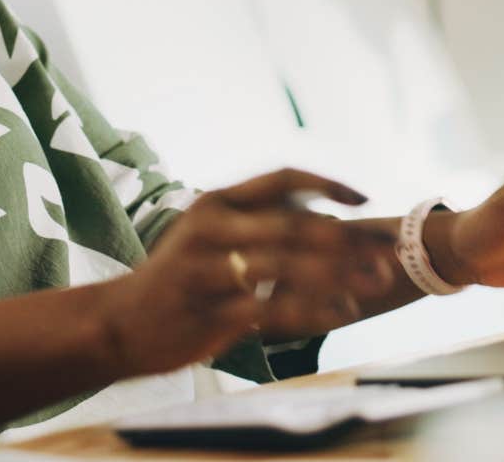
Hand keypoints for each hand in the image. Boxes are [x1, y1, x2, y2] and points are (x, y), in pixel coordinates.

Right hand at [96, 168, 396, 376]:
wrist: (117, 324)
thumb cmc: (175, 281)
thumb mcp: (207, 236)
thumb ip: (257, 224)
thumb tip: (320, 218)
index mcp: (216, 203)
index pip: (283, 178)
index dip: (328, 184)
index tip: (365, 199)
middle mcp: (212, 226)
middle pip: (294, 223)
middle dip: (347, 238)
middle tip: (386, 253)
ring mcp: (208, 268)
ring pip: (287, 264)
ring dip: (338, 273)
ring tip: (375, 284)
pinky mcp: (208, 311)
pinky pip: (272, 308)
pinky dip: (312, 310)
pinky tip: (340, 314)